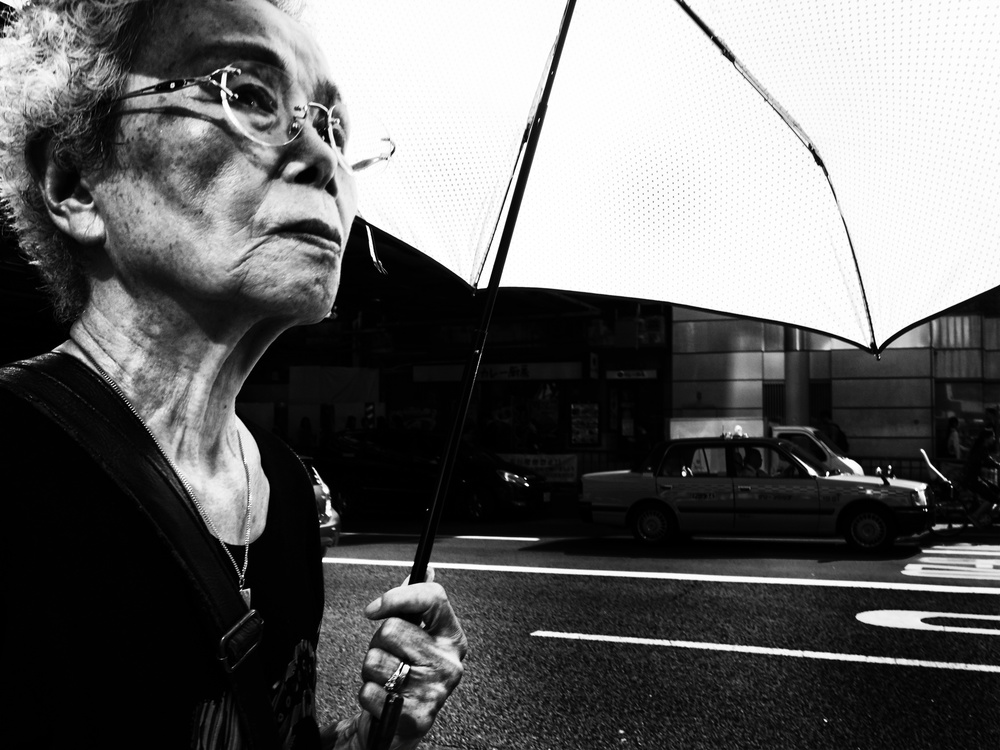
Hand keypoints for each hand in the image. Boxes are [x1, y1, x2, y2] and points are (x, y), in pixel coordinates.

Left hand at [358, 568, 467, 743]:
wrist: (400, 729)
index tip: (374, 608)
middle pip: (392, 629)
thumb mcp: (414, 637)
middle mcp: (448, 662)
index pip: (433, 598)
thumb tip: (426, 570)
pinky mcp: (416, 716)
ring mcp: (434, 689)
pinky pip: (370, 690)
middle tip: (390, 659)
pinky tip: (383, 700)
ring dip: (370, 672)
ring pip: (376, 659)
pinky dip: (368, 696)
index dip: (398, 596)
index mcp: (451, 638)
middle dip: (379, 644)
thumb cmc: (406, 676)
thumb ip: (415, 605)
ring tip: (386, 681)